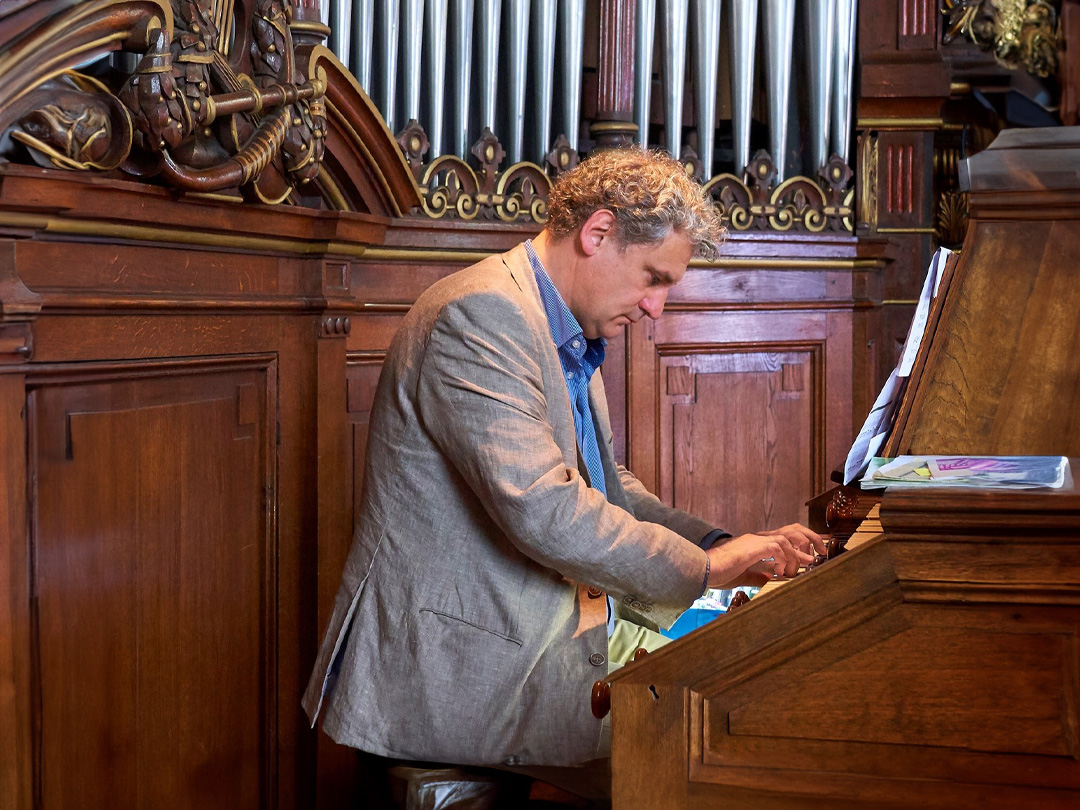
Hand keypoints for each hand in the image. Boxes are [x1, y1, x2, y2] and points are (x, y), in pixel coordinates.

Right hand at [705, 523, 827, 588]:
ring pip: (788, 537)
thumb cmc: (718, 573)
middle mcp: (758, 538)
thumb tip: (770, 578)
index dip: (802, 543)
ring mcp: (756, 540)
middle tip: (820, 553)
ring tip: (806, 565)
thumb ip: (758, 575)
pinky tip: (783, 572)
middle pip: (792, 529)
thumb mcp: (744, 576)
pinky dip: (786, 559)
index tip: (814, 554)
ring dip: (800, 552)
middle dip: (810, 539)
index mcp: (756, 544)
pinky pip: (779, 548)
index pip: (785, 537)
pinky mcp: (754, 547)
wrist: (704, 570)